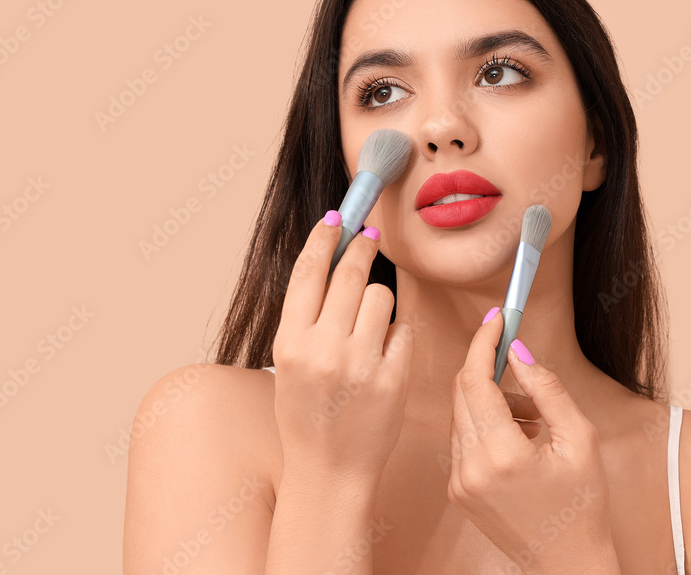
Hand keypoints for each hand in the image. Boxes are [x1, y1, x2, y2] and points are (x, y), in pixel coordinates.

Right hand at [272, 211, 414, 482]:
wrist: (328, 473)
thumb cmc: (306, 414)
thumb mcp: (288, 363)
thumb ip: (306, 317)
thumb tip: (330, 261)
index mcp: (289, 342)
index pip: (309, 271)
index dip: (326, 236)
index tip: (338, 217)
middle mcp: (323, 349)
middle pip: (350, 274)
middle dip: (362, 250)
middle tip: (370, 239)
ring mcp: (360, 364)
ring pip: (381, 297)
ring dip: (378, 301)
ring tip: (369, 323)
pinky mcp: (392, 379)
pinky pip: (402, 331)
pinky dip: (395, 336)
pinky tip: (384, 355)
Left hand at [447, 308, 619, 573]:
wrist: (567, 564)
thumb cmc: (582, 504)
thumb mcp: (580, 439)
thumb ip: (547, 389)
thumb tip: (517, 350)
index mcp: (502, 455)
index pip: (475, 380)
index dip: (482, 342)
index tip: (495, 318)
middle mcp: (470, 468)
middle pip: (462, 392)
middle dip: (488, 368)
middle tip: (519, 360)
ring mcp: (459, 482)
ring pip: (461, 414)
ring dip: (491, 399)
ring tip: (534, 417)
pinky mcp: (457, 491)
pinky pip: (462, 438)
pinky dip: (486, 425)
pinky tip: (519, 437)